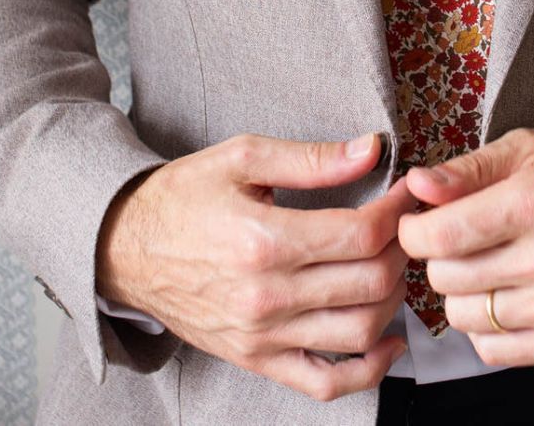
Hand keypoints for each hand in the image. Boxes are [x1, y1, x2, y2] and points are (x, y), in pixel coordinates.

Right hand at [95, 132, 416, 400]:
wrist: (124, 248)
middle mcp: (266, 295)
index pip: (360, 234)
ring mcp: (262, 336)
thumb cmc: (183, 197)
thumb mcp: (242, 157)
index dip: (398, 210)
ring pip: (359, 330)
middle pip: (369, 281)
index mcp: (264, 240)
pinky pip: (325, 383)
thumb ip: (312, 158)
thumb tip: (371, 150)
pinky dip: (369, 370)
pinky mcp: (257, 360)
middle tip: (406, 223)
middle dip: (402, 248)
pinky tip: (388, 340)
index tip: (409, 190)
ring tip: (395, 264)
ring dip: (395, 298)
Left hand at [397, 127, 533, 367]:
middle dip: (438, 256)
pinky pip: (493, 351)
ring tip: (485, 263)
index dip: (414, 231)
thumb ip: (467, 169)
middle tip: (457, 237)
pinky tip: (504, 292)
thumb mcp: (526, 148)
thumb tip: (417, 186)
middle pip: (447, 278)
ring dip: (460, 292)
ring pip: (463, 318)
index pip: (444, 236)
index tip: (416, 223)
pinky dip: (485, 326)